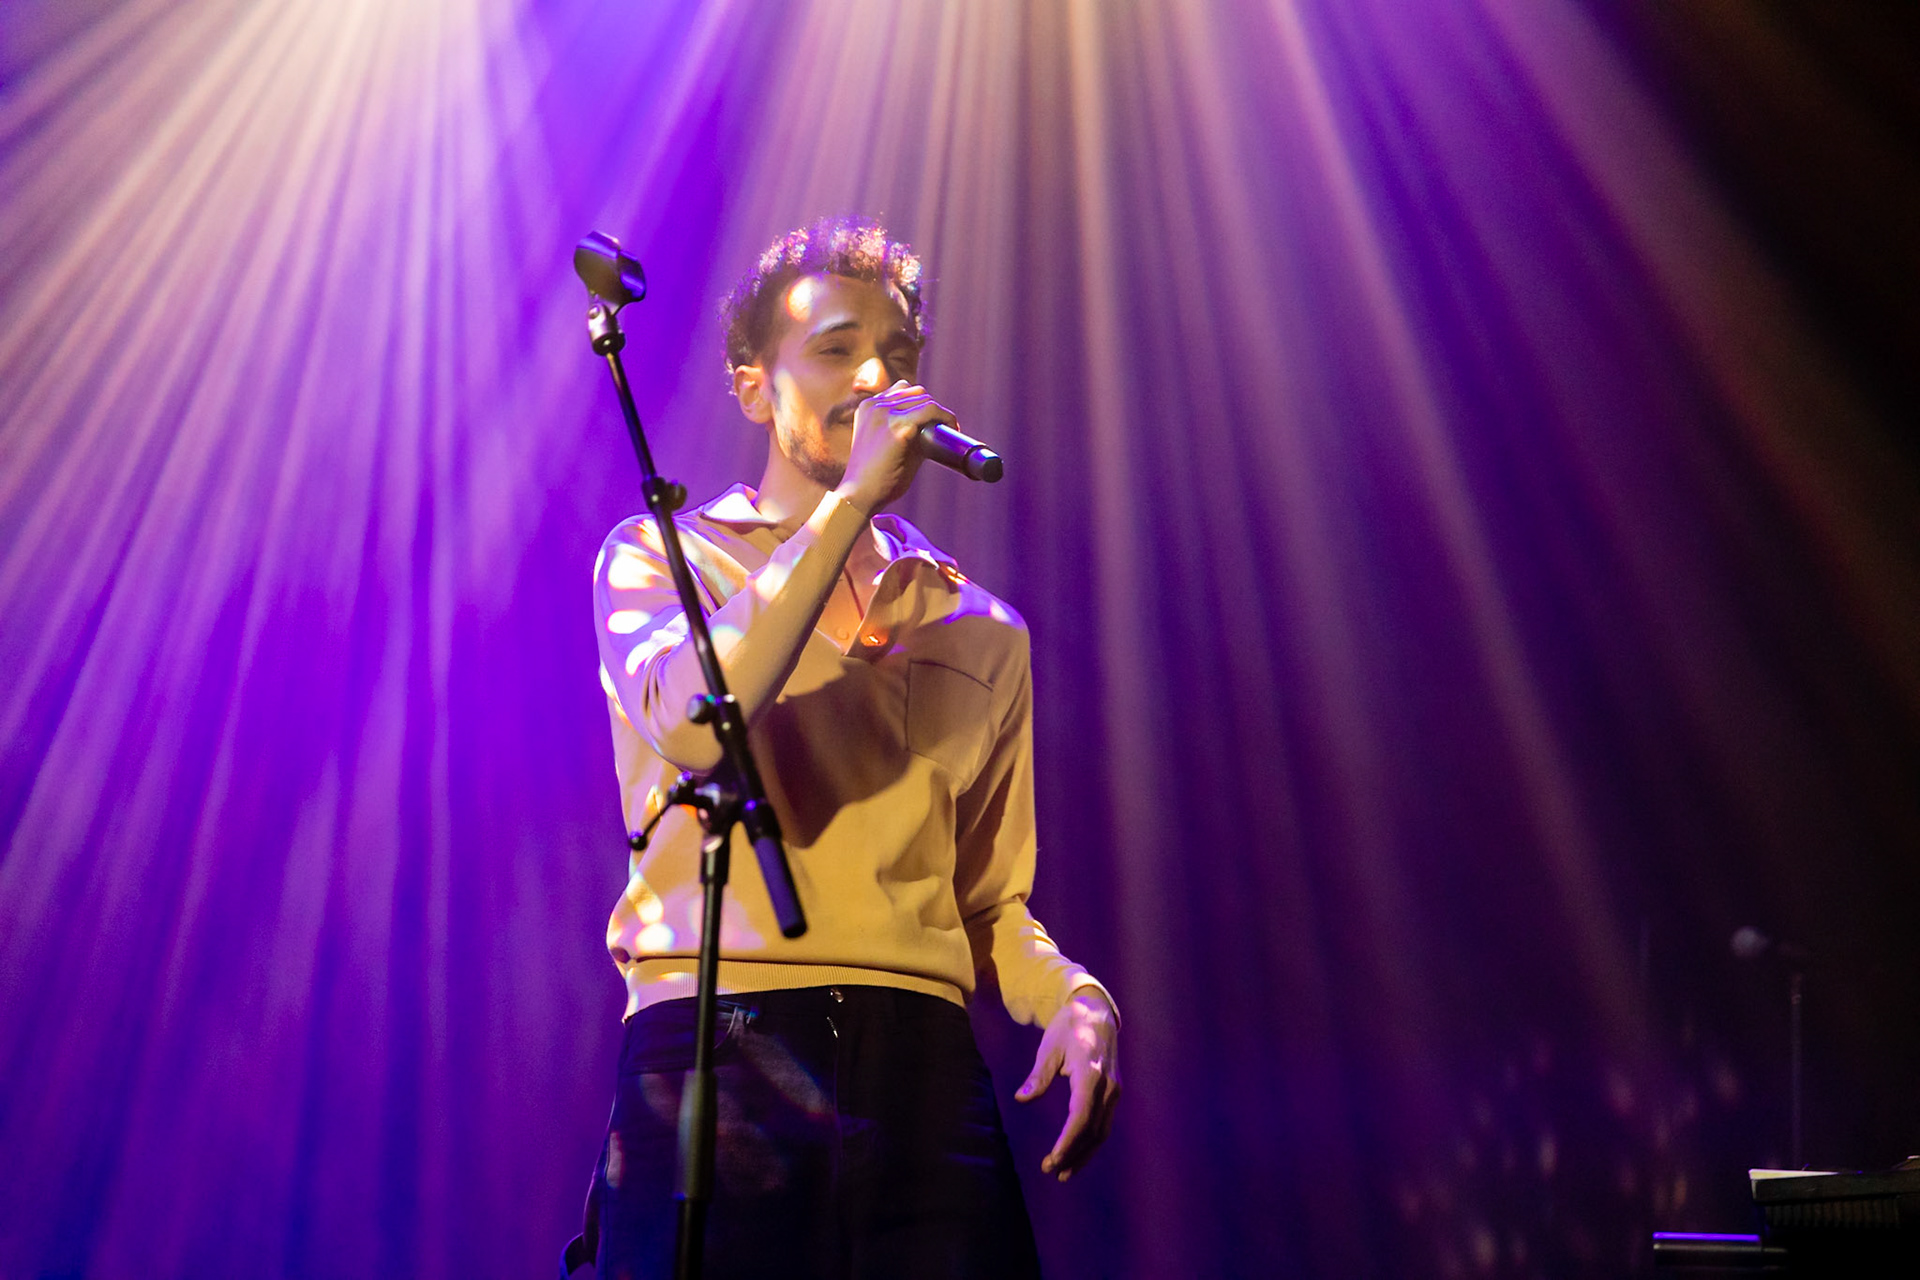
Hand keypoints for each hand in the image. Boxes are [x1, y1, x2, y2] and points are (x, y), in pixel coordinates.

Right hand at [832, 380, 946, 514]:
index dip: (919, 403)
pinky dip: (945, 417)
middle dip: (932, 407)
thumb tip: (933, 429)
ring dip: (941, 413)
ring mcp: (885, 414)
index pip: (901, 390)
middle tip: (943, 427)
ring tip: (950, 428)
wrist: (859, 495)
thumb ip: (904, 432)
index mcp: (868, 407)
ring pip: (925, 399)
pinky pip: (931, 411)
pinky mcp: (898, 428)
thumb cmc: (873, 477)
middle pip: (915, 392)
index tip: (931, 420)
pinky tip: (952, 427)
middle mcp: (875, 405)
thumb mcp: (883, 444)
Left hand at [1015, 988, 1120, 1180]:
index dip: (1068, 1141)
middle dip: (1073, 1154)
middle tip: (1051, 1171)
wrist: (1096, 1011)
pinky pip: (1104, 1123)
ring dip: (1084, 1154)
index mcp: (1091, 1073)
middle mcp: (1108, 1086)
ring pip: (1102, 1131)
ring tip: (1063, 1173)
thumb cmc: (1069, 1026)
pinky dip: (1091, 1142)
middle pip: (1093, 1129)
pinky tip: (1077, 1155)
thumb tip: (1021, 1099)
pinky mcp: (1113, 1092)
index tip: (1053, 1159)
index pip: (1081, 1116)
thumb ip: (1038, 1075)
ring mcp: (1114, 1090)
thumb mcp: (1050, 1046)